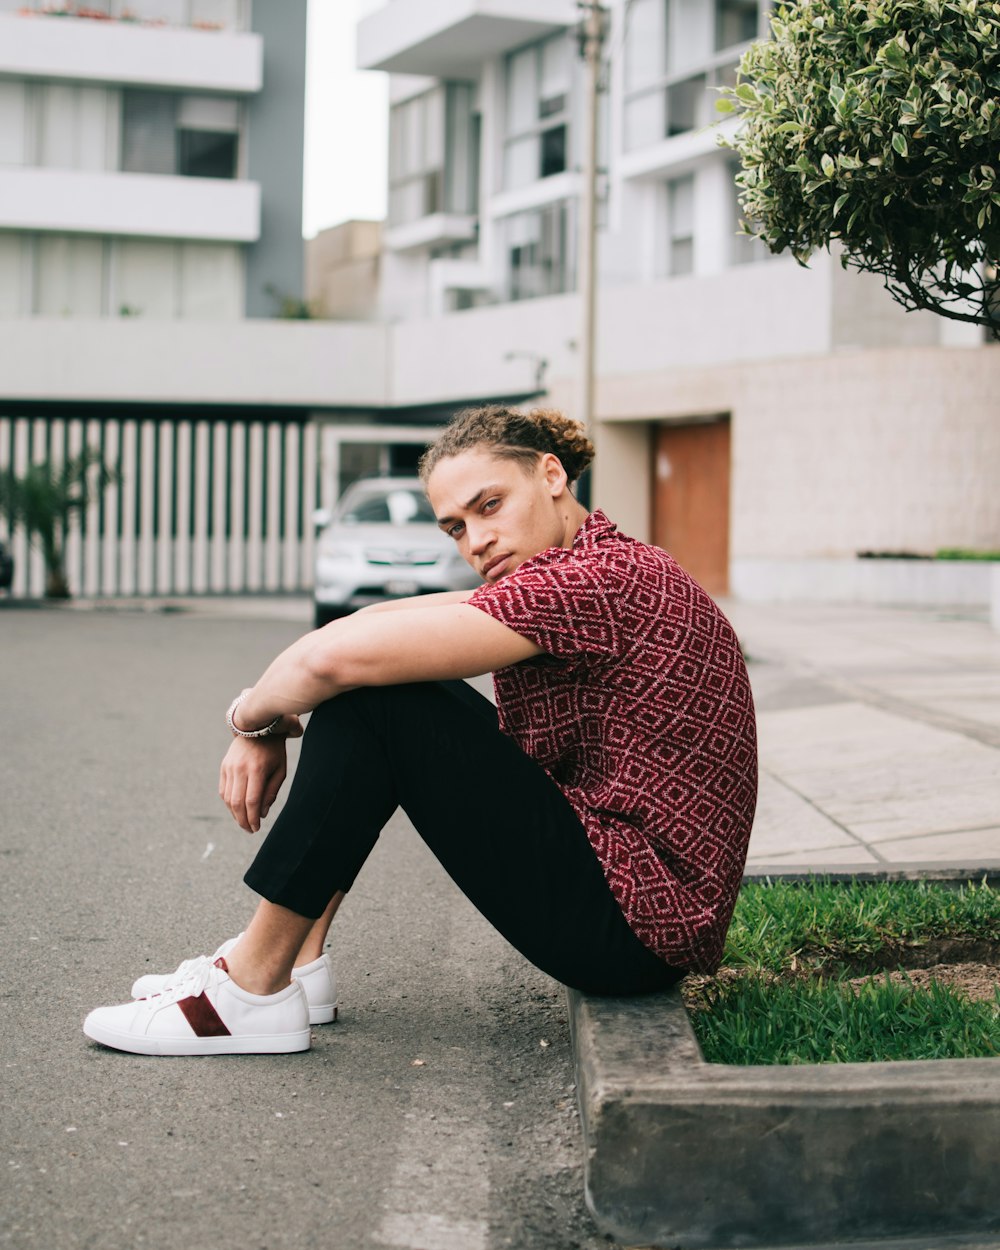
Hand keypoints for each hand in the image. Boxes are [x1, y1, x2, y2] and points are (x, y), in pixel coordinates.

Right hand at [219, 716, 300, 832]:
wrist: (257, 727)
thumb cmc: (273, 751)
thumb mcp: (280, 770)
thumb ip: (271, 792)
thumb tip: (262, 814)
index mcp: (257, 770)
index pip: (252, 801)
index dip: (253, 818)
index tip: (256, 828)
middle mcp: (240, 769)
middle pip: (237, 802)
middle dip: (242, 820)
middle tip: (249, 830)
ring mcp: (229, 767)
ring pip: (227, 798)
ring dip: (234, 814)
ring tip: (243, 822)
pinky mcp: (224, 767)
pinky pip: (223, 790)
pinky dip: (228, 803)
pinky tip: (236, 809)